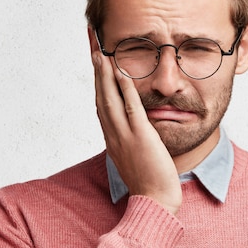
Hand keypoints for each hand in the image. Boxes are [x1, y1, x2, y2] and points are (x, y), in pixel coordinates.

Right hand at [92, 51, 181, 214]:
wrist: (154, 201)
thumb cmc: (149, 180)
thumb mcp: (134, 155)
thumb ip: (131, 138)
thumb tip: (134, 125)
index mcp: (112, 137)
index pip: (101, 102)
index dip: (97, 80)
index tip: (96, 60)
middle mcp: (113, 134)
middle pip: (100, 96)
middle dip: (96, 70)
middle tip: (92, 46)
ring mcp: (124, 136)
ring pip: (109, 99)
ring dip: (104, 74)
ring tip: (100, 52)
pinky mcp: (140, 138)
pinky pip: (131, 109)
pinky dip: (125, 89)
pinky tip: (122, 73)